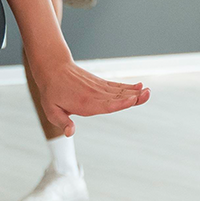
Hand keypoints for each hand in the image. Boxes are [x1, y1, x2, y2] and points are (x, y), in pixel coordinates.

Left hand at [30, 55, 149, 135]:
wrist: (53, 68)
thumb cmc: (51, 91)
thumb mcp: (51, 109)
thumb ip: (62, 122)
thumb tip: (70, 133)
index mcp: (84, 103)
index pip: (105, 105)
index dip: (120, 103)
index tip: (132, 100)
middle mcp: (94, 95)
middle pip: (117, 97)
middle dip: (133, 96)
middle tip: (148, 94)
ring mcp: (98, 88)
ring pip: (120, 91)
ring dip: (135, 91)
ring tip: (148, 91)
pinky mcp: (100, 83)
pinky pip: (117, 86)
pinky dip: (129, 87)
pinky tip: (140, 86)